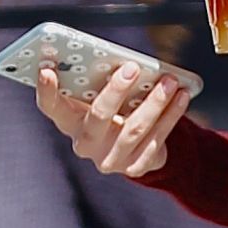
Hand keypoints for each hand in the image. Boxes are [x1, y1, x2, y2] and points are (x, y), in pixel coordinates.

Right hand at [36, 60, 191, 176]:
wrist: (139, 148)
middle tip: (132, 67)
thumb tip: (122, 60)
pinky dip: (171, 116)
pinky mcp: (135, 167)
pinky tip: (181, 96)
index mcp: (70, 122)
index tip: (48, 68)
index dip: (46, 90)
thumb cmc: (116, 111)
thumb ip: (102, 81)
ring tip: (169, 81)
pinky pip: (156, 140)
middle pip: (98, 116)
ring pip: (133, 129)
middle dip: (116, 90)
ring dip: (154, 102)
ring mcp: (109, 160)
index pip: (51, 107)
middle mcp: (85, 144)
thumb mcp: (102, 96)